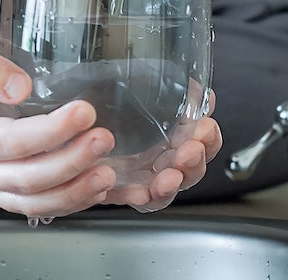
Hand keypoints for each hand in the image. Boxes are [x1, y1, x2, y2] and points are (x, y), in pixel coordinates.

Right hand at [0, 33, 117, 217]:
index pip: (11, 143)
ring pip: (33, 202)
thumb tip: (21, 88)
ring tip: (108, 175)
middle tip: (104, 139)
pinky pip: (36, 204)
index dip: (51, 132)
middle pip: (26, 179)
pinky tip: (96, 189)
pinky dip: (69, 200)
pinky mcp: (0, 186)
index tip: (85, 113)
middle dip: (70, 163)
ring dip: (74, 192)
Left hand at [102, 96, 221, 212]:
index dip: (209, 137)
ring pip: (167, 188)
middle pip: (191, 167)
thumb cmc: (113, 107)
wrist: (78, 128)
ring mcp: (145, 177)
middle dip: (195, 160)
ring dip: (171, 184)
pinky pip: (135, 199)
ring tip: (169, 177)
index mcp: (175, 134)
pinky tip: (139, 192)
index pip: (204, 140)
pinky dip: (140, 197)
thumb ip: (174, 93)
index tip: (206, 126)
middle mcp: (164, 158)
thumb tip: (197, 88)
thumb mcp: (139, 90)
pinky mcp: (122, 190)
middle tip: (191, 150)